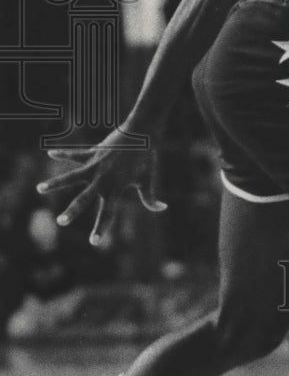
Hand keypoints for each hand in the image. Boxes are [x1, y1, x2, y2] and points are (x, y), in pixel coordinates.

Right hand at [37, 126, 166, 246]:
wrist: (142, 132)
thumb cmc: (146, 158)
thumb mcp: (147, 180)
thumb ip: (150, 198)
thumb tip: (162, 208)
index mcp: (116, 188)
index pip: (107, 213)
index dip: (101, 229)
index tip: (94, 243)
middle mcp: (103, 179)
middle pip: (84, 199)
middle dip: (72, 211)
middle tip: (60, 222)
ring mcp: (96, 166)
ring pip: (71, 176)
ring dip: (56, 183)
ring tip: (40, 188)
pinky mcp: (93, 153)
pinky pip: (75, 154)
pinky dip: (63, 153)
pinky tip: (51, 153)